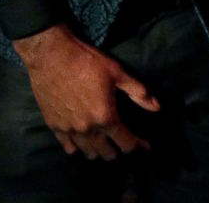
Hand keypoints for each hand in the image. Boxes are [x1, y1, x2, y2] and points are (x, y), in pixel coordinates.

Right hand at [13, 24, 159, 160]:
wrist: (52, 56)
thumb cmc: (87, 61)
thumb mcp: (117, 72)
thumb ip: (137, 92)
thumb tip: (157, 107)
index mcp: (105, 117)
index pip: (126, 142)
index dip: (138, 146)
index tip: (145, 147)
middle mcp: (88, 129)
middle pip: (107, 153)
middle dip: (118, 150)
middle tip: (123, 141)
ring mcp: (69, 130)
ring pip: (88, 153)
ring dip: (99, 151)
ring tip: (105, 143)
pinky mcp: (54, 127)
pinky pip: (68, 148)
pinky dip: (78, 147)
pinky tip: (82, 141)